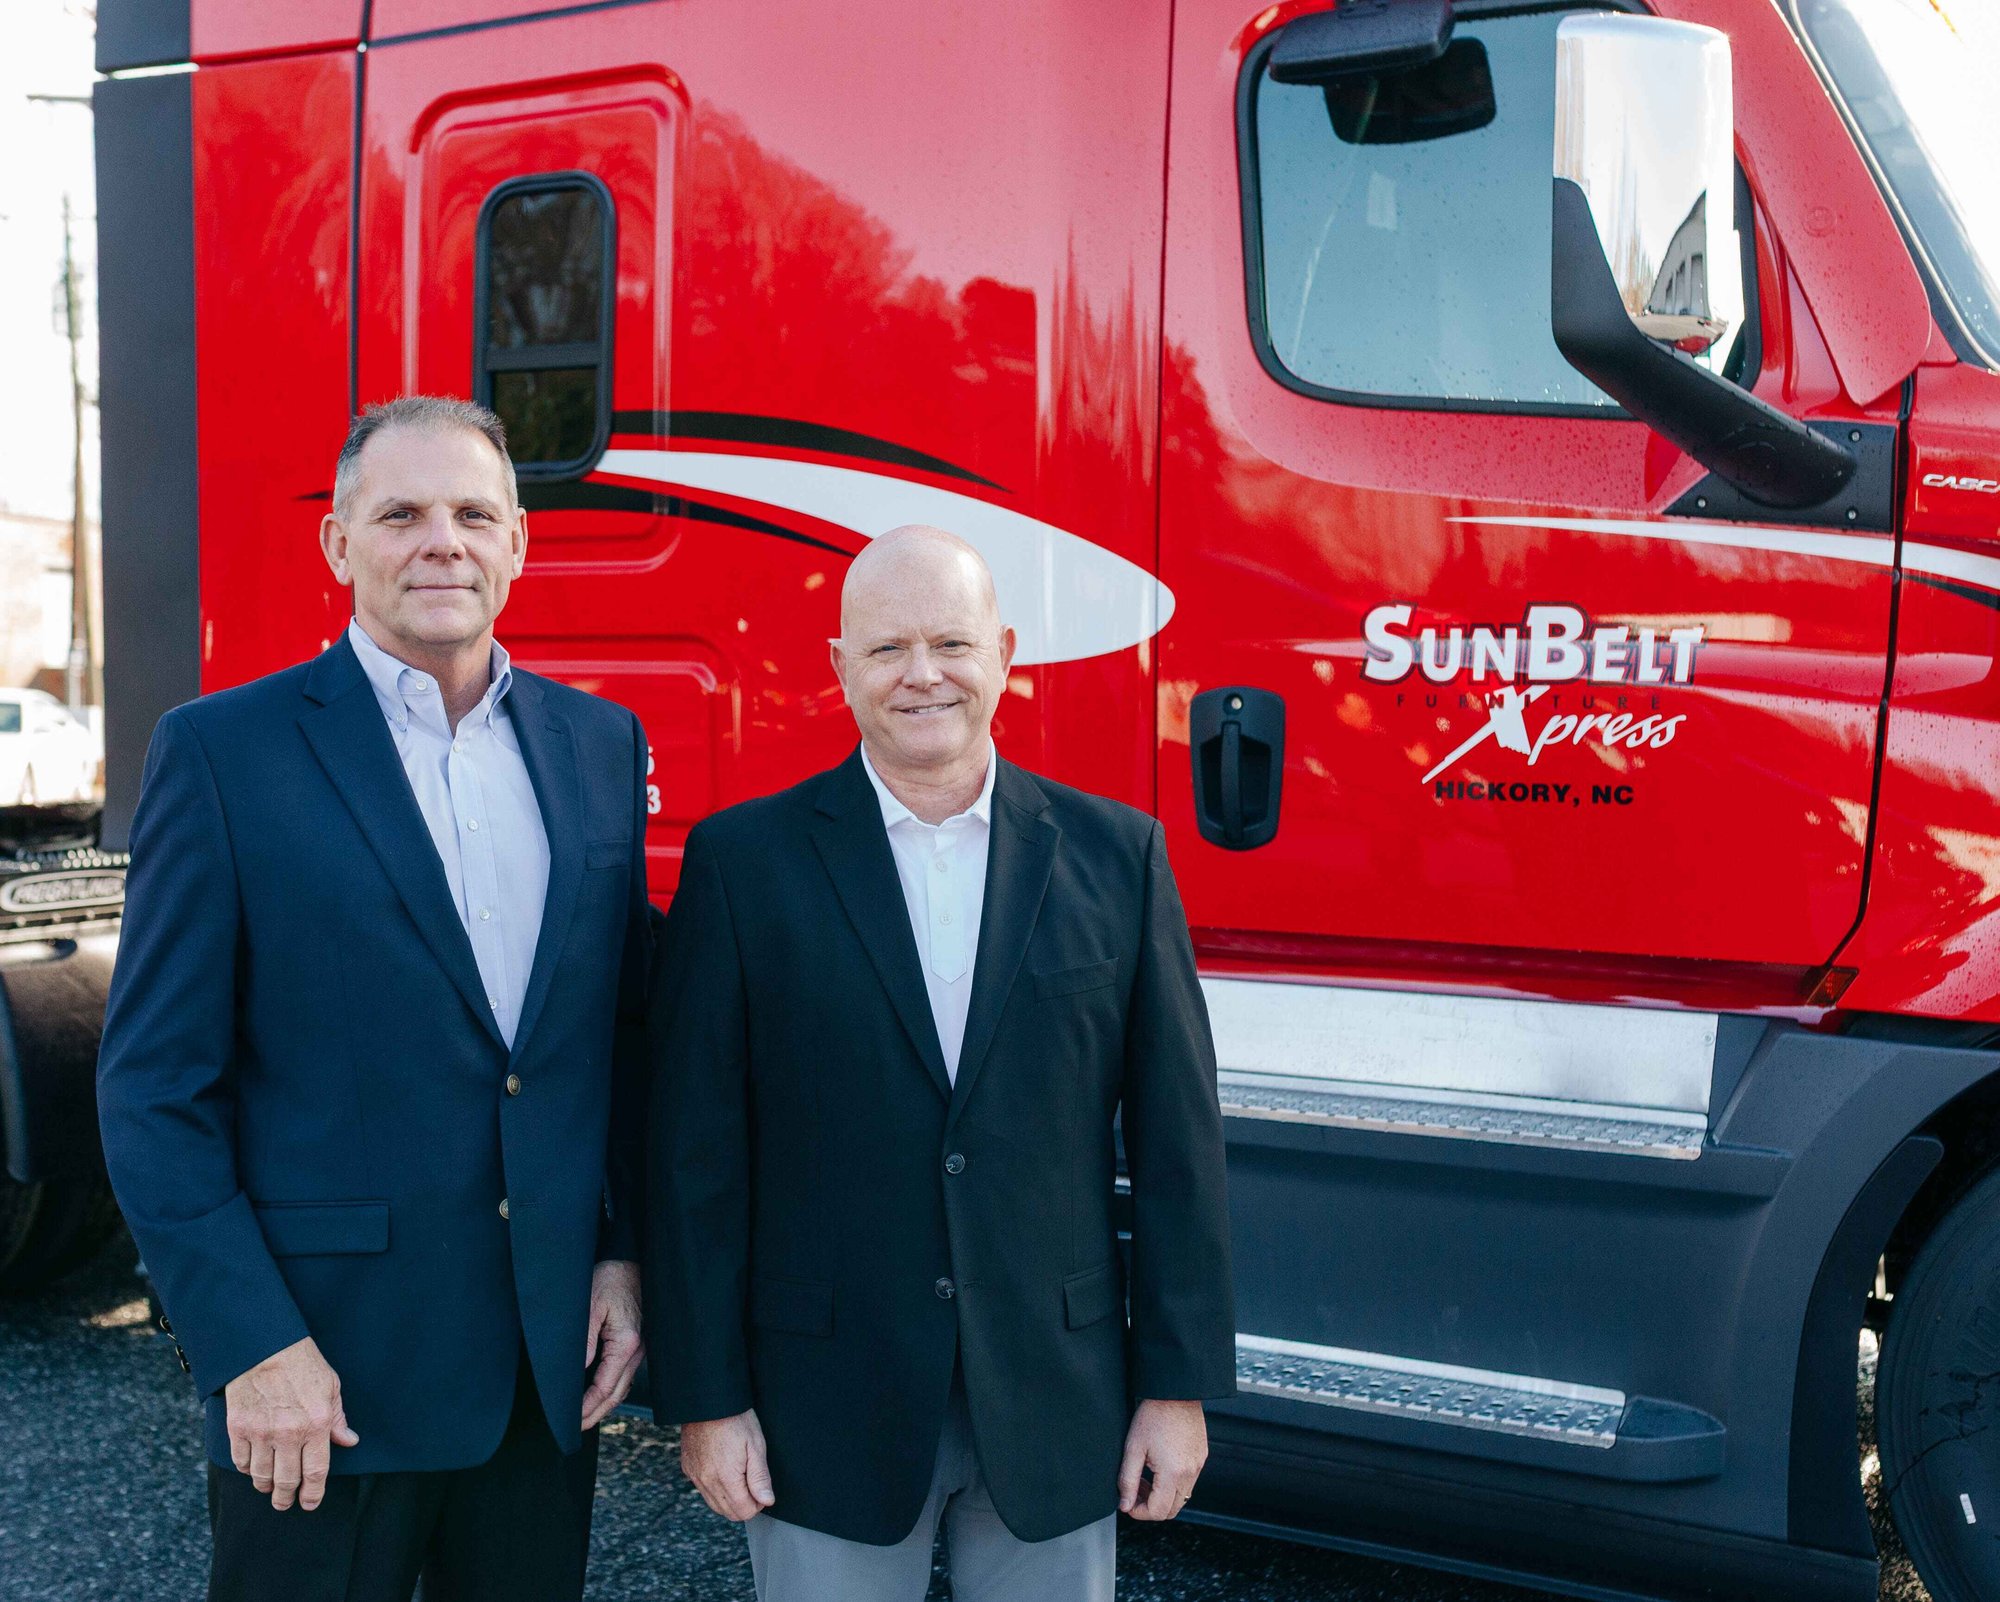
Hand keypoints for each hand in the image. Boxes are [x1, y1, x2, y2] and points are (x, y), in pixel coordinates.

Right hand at [224, 1336, 358, 1511]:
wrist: (265, 1346)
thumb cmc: (302, 1364)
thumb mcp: (331, 1387)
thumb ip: (338, 1418)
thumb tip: (349, 1441)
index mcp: (316, 1424)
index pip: (316, 1472)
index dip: (313, 1494)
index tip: (309, 1503)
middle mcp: (289, 1433)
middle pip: (287, 1481)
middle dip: (286, 1498)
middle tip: (285, 1504)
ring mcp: (261, 1432)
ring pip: (262, 1476)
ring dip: (266, 1487)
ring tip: (270, 1488)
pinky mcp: (238, 1428)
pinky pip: (241, 1461)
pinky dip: (247, 1469)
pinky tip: (253, 1468)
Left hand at [582, 1260, 643, 1429]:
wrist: (631, 1259)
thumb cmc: (612, 1278)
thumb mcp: (591, 1307)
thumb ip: (585, 1341)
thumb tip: (578, 1372)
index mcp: (626, 1343)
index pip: (605, 1388)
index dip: (587, 1408)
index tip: (571, 1421)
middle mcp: (637, 1350)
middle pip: (617, 1394)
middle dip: (596, 1414)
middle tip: (576, 1428)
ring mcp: (640, 1347)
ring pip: (623, 1386)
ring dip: (604, 1404)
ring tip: (585, 1416)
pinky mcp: (637, 1341)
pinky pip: (625, 1373)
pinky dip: (611, 1388)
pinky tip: (599, 1392)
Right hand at [680, 1409, 775, 1520]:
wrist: (708, 1400)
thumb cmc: (736, 1419)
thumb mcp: (756, 1445)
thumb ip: (760, 1478)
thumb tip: (767, 1501)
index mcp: (725, 1478)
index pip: (743, 1512)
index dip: (757, 1504)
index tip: (762, 1490)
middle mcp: (706, 1481)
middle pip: (728, 1512)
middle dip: (744, 1504)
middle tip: (753, 1483)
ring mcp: (694, 1475)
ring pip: (714, 1504)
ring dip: (729, 1498)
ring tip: (740, 1475)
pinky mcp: (688, 1468)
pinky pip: (702, 1490)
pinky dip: (715, 1488)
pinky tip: (724, 1469)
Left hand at [1118, 1398, 1207, 1520]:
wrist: (1175, 1392)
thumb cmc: (1153, 1415)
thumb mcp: (1133, 1448)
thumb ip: (1127, 1481)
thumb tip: (1124, 1505)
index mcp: (1173, 1473)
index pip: (1158, 1511)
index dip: (1139, 1512)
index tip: (1128, 1502)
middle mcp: (1190, 1473)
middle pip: (1172, 1510)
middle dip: (1151, 1507)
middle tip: (1135, 1491)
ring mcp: (1198, 1465)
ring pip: (1181, 1498)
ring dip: (1162, 1496)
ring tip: (1145, 1478)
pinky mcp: (1201, 1457)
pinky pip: (1188, 1482)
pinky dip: (1173, 1484)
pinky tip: (1159, 1467)